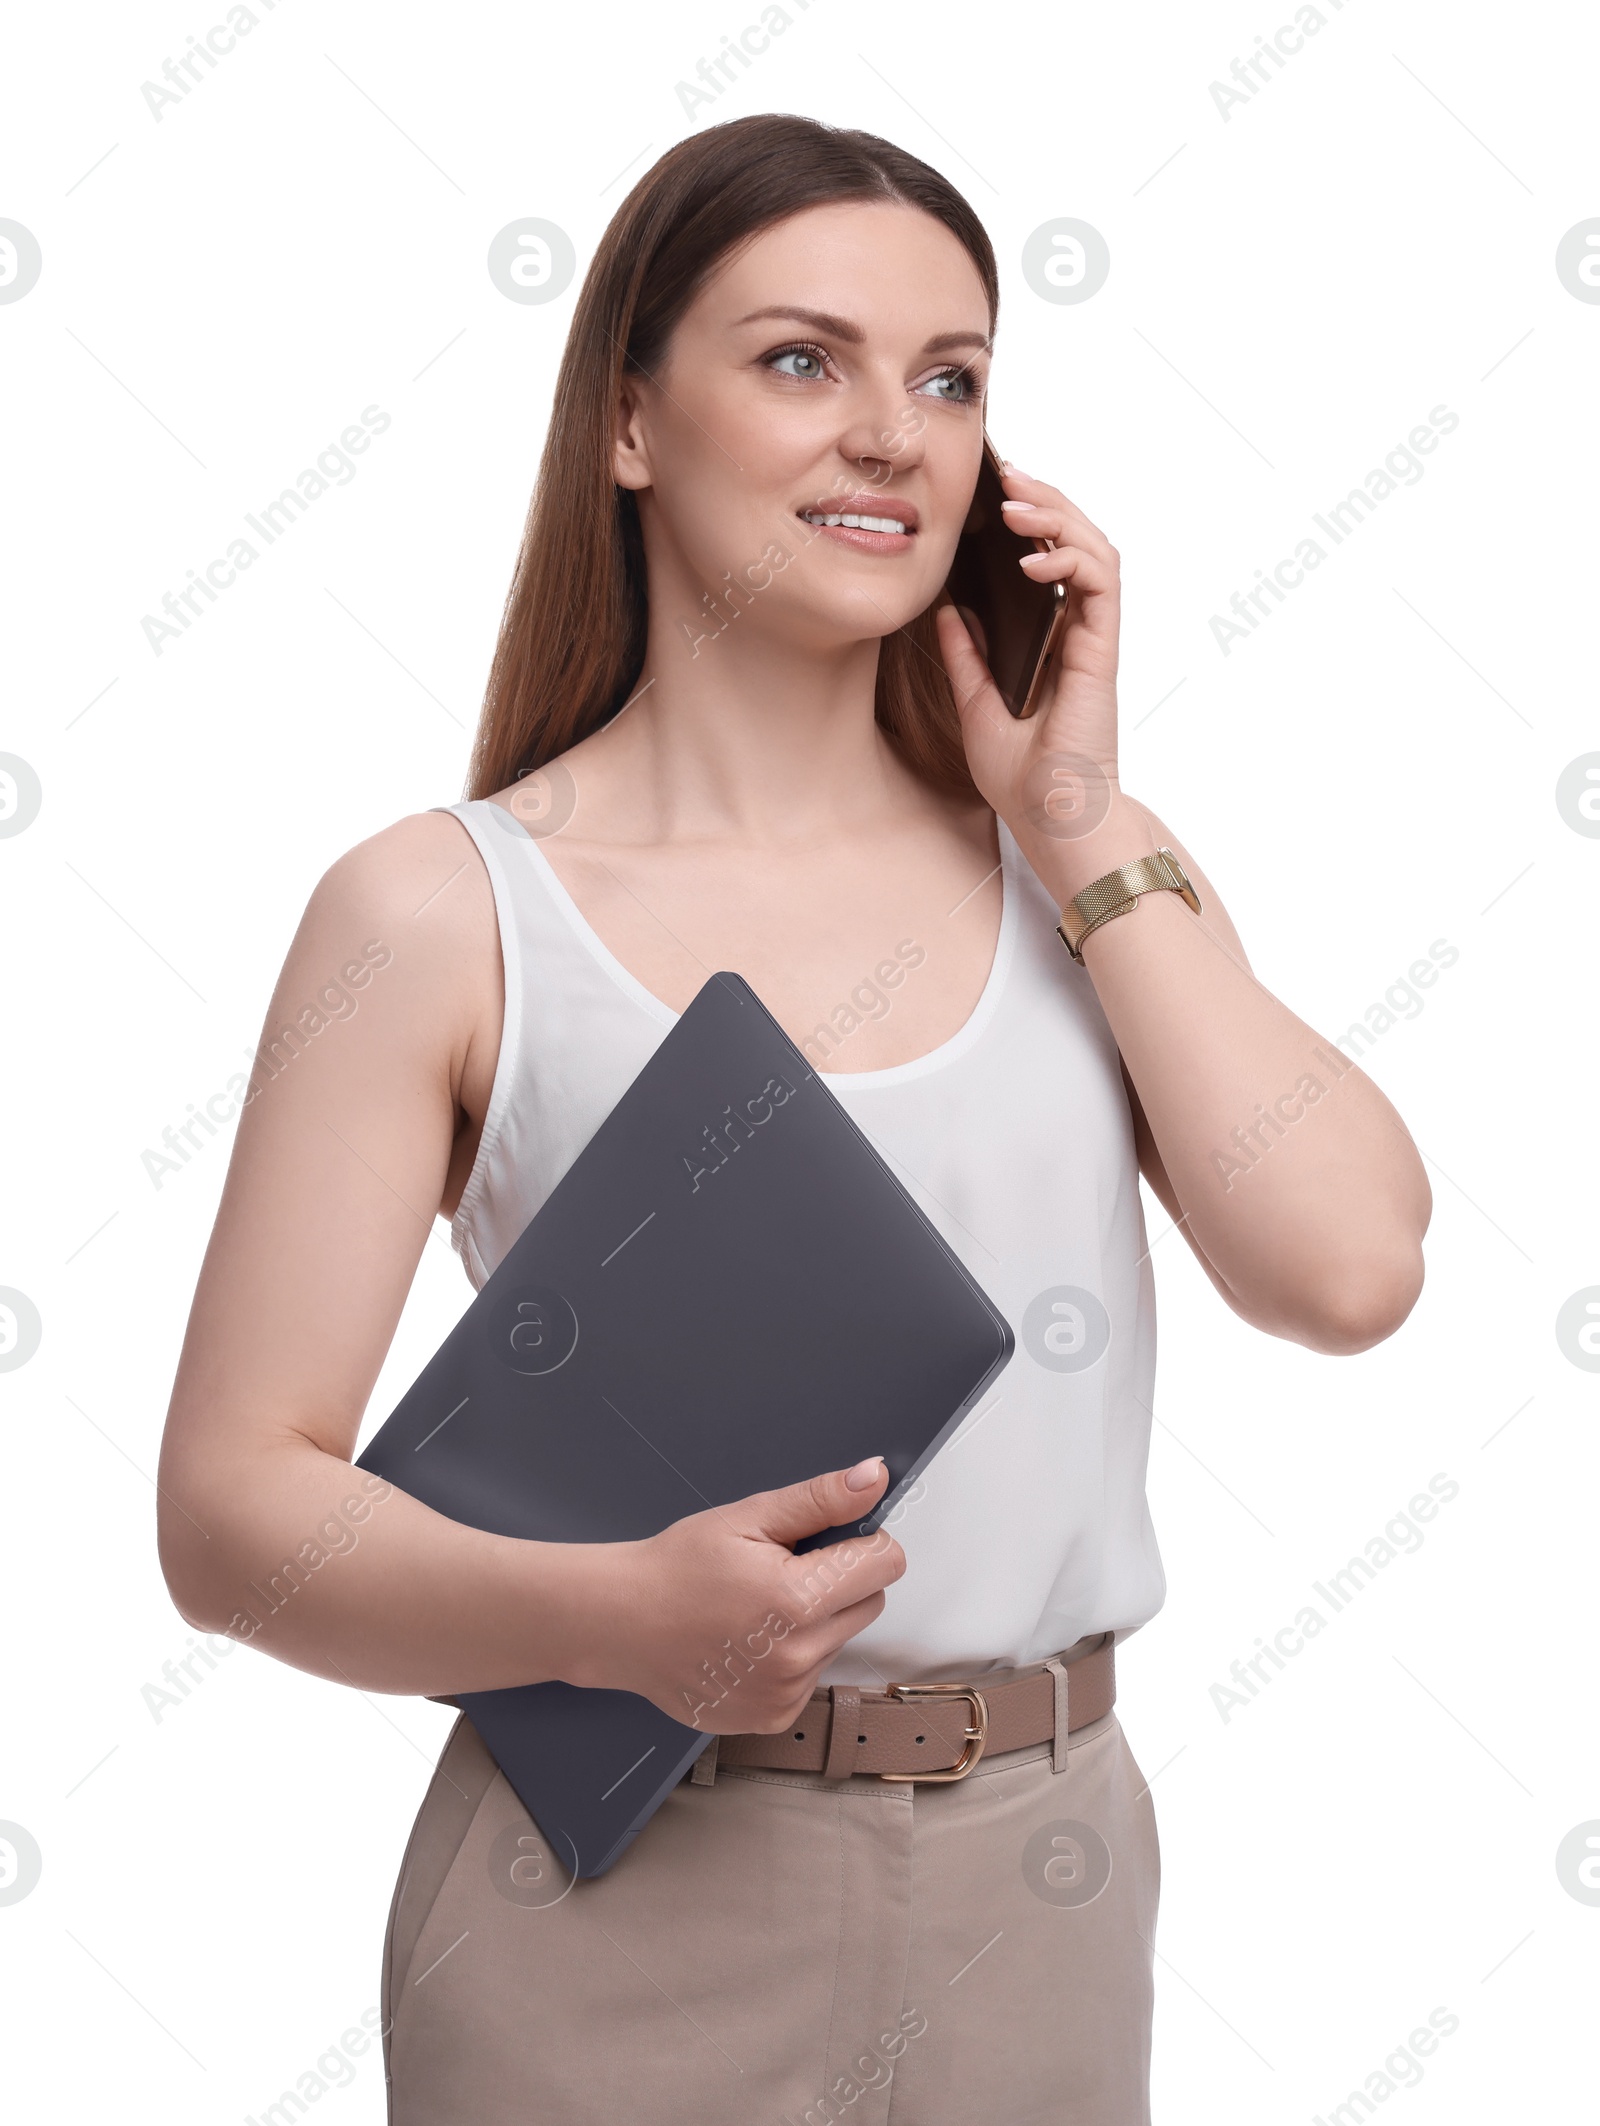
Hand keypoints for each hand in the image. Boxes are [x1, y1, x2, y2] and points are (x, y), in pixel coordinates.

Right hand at [572, 1457, 905, 1733]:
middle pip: (870, 1604)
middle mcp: (799, 1656)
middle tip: (783, 1572)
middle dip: (840, 1582)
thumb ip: (820, 1500)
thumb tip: (875, 1477)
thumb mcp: (747, 1517)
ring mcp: (785, 1693)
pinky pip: (811, 1678)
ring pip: (839, 1641)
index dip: (863, 1542)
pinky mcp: (772, 1716)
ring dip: (815, 1622)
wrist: (621, 1622)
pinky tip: (749, 1643)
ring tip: (757, 1610)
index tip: (829, 1540)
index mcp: (798, 1599)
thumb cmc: (677, 1567)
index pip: (886, 1563)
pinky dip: (792, 1658)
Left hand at [936, 467, 1139, 897]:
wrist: (1049, 818)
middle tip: (1004, 474)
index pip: (1047, 557)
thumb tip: (945, 606)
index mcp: (1050, 637)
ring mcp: (1093, 637)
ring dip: (1058, 515)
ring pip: (1094, 548)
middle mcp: (1077, 630)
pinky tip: (1031, 557)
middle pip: (1073, 540)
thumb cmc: (1022, 775)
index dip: (1026, 519)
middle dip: (1042, 499)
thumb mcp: (974, 700)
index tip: (988, 492)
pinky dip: (1069, 558)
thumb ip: (966, 652)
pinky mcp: (1102, 649)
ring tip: (1015, 500)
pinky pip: (1100, 583)